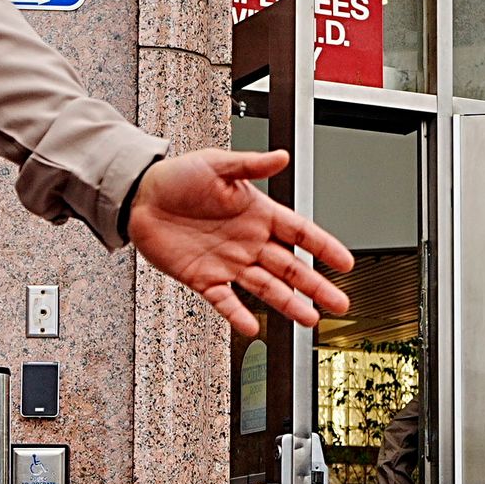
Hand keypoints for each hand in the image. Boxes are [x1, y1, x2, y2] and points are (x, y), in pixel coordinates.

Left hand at [126, 148, 355, 338]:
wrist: (139, 197)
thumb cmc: (177, 176)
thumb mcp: (217, 163)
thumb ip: (251, 165)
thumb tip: (281, 156)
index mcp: (257, 213)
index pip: (299, 232)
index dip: (323, 247)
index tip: (345, 262)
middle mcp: (248, 241)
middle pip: (290, 267)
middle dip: (316, 285)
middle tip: (339, 303)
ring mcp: (228, 263)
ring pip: (266, 288)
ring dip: (288, 303)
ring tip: (310, 319)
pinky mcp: (204, 278)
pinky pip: (225, 301)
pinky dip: (238, 315)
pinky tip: (253, 327)